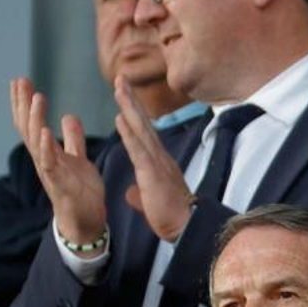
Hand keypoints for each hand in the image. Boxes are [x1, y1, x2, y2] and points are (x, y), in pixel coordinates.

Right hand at [10, 78, 106, 245]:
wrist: (86, 221)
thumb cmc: (81, 192)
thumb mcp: (79, 159)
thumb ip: (73, 140)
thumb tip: (69, 116)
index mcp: (48, 152)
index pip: (32, 122)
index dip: (25, 102)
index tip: (21, 81)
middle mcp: (43, 159)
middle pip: (27, 126)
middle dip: (22, 104)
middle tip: (20, 80)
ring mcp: (49, 171)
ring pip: (35, 141)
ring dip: (34, 119)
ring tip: (36, 97)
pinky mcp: (59, 183)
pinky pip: (49, 163)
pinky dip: (46, 147)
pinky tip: (45, 131)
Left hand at [114, 77, 194, 242]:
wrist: (188, 228)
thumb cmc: (173, 218)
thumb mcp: (151, 203)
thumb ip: (140, 195)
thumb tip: (131, 194)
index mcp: (159, 163)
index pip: (144, 134)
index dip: (134, 114)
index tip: (125, 96)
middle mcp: (160, 157)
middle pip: (143, 123)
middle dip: (131, 100)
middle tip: (121, 78)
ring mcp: (157, 163)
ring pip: (141, 129)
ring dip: (129, 107)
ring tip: (119, 87)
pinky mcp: (152, 173)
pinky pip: (138, 150)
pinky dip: (129, 133)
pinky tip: (120, 117)